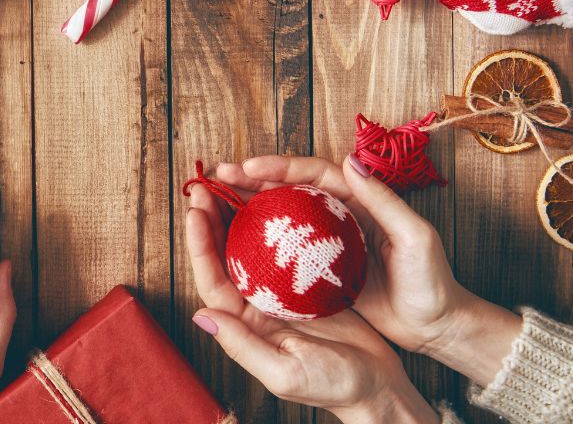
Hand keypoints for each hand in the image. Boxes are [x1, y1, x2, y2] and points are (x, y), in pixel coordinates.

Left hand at [184, 173, 437, 423]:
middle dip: (211, 220)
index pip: (213, 280)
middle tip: (203, 184)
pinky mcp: (305, 284)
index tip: (195, 212)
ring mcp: (280, 293)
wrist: (377, 387)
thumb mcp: (284, 372)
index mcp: (246, 324)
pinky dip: (274, 224)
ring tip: (227, 184)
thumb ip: (242, 345)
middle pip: (226, 256)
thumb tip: (201, 316)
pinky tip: (272, 200)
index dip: (201, 246)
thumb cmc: (333, 385)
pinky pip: (283, 248)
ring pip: (251, 247)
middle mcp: (256, 305)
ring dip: (237, 216)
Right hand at [219, 156, 521, 386]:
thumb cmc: (432, 281)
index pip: (312, 173)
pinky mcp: (323, 270)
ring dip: (249, 206)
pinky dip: (259, 241)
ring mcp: (328, 243)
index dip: (279, 166)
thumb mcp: (414, 237)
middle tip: (218, 175)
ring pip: (281, 216)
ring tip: (216, 200)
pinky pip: (285, 249)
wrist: (438, 325)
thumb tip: (350, 161)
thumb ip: (383, 200)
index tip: (248, 166)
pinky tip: (235, 242)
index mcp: (359, 200)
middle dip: (252, 179)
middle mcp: (339, 215)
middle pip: (288, 189)